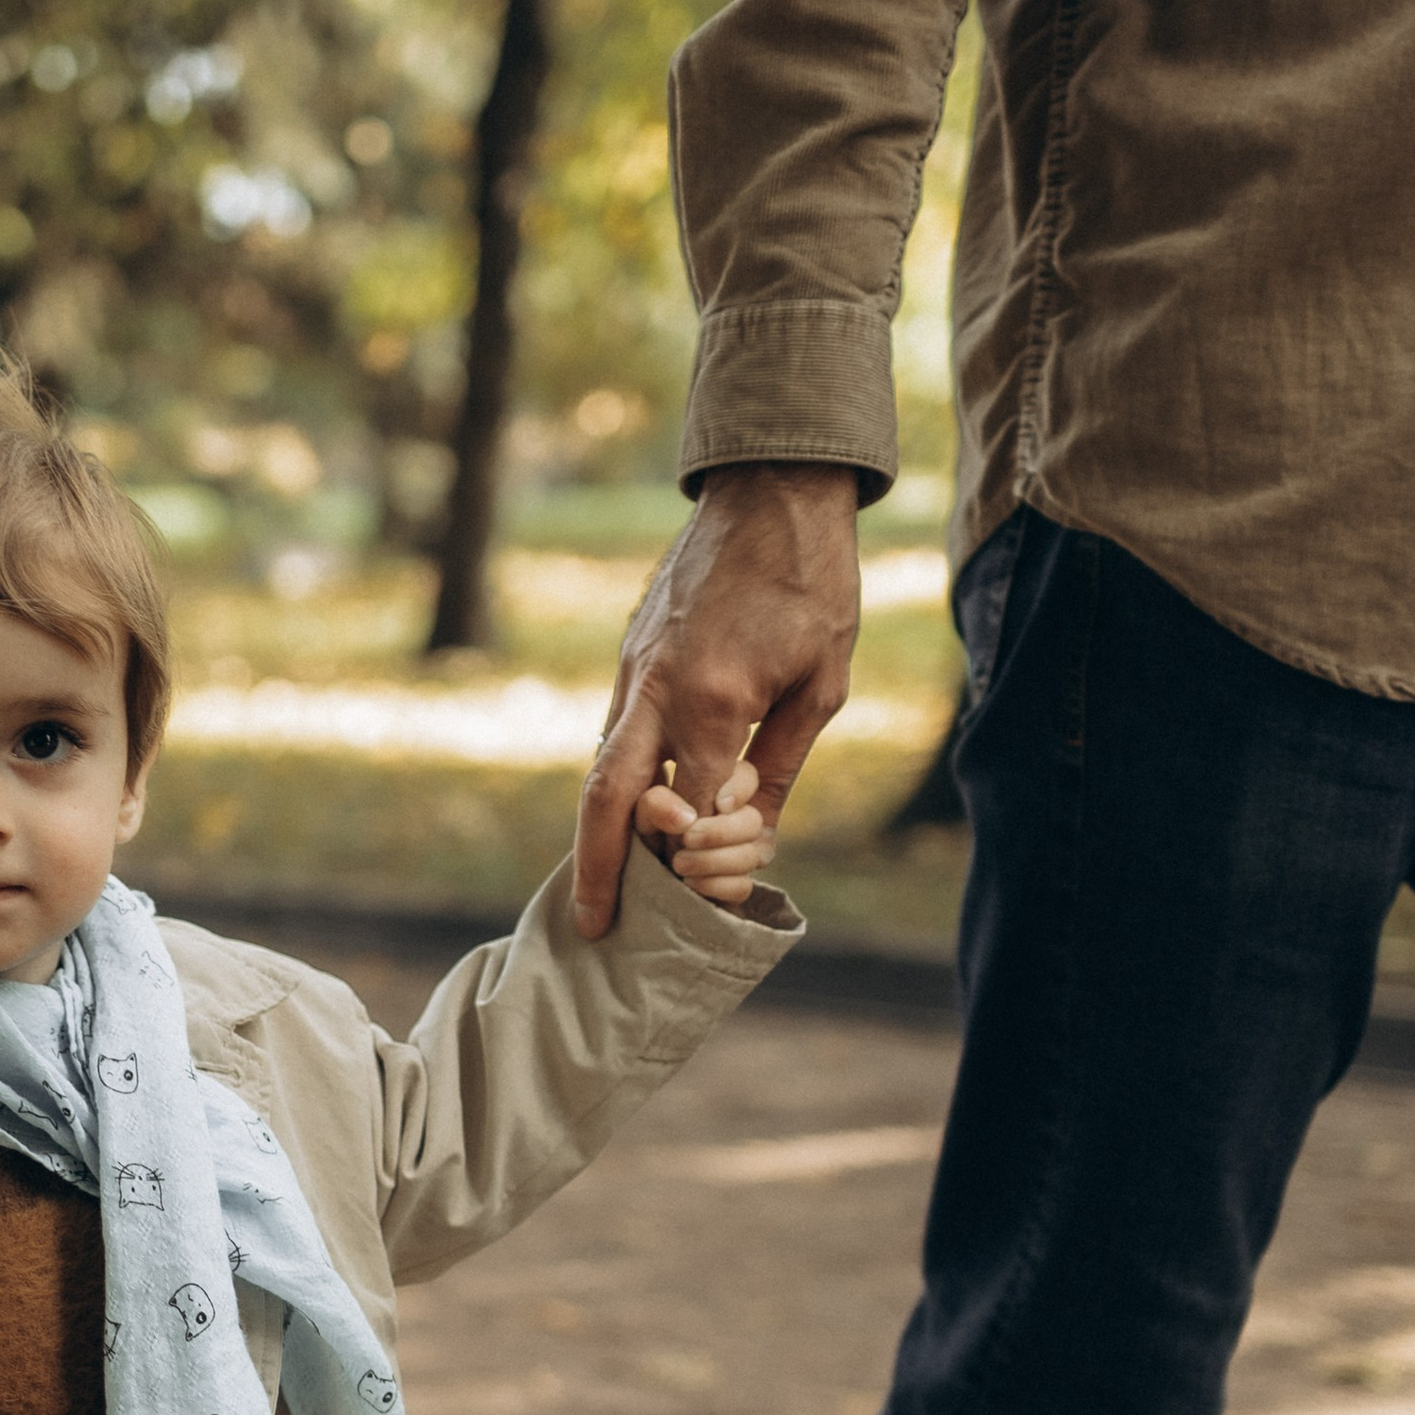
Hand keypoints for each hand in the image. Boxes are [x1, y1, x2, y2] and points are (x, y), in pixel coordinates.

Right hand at [573, 461, 860, 938]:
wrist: (773, 489)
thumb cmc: (813, 584)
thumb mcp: (822, 685)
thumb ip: (780, 766)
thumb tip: (750, 835)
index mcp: (710, 702)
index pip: (688, 813)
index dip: (701, 858)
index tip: (715, 885)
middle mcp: (655, 690)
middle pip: (606, 799)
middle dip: (596, 869)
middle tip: (592, 925)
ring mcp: (634, 669)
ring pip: (602, 765)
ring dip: (599, 829)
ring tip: (603, 883)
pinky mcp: (631, 653)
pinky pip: (615, 731)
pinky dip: (618, 779)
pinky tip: (634, 808)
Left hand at [634, 763, 776, 909]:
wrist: (641, 876)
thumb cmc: (647, 834)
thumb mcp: (643, 814)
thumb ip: (659, 804)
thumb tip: (687, 819)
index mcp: (721, 790)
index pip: (748, 778)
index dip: (741, 790)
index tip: (719, 804)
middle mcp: (738, 820)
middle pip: (754, 821)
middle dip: (722, 833)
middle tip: (688, 839)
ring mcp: (742, 854)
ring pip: (752, 856)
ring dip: (715, 861)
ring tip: (679, 864)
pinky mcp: (736, 885)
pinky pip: (743, 887)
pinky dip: (717, 886)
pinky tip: (691, 883)